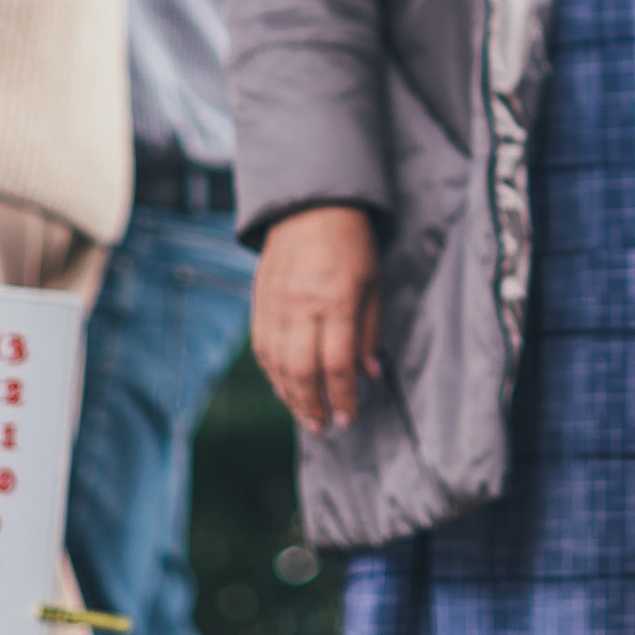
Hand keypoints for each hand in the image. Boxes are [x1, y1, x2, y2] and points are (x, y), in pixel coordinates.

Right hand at [254, 204, 382, 435]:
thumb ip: (371, 331)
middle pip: (302, 371)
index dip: (344, 398)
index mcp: (337, 300)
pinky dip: (272, 374)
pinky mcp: (259, 301)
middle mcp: (302, 305)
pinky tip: (285, 388)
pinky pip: (261, 348)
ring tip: (306, 416)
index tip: (350, 419)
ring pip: (277, 364)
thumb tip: (370, 374)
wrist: (310, 206)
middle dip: (313, 406)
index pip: (337, 364)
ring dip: (290, 397)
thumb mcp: (374, 283)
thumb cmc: (351, 244)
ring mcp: (275, 304)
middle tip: (325, 428)